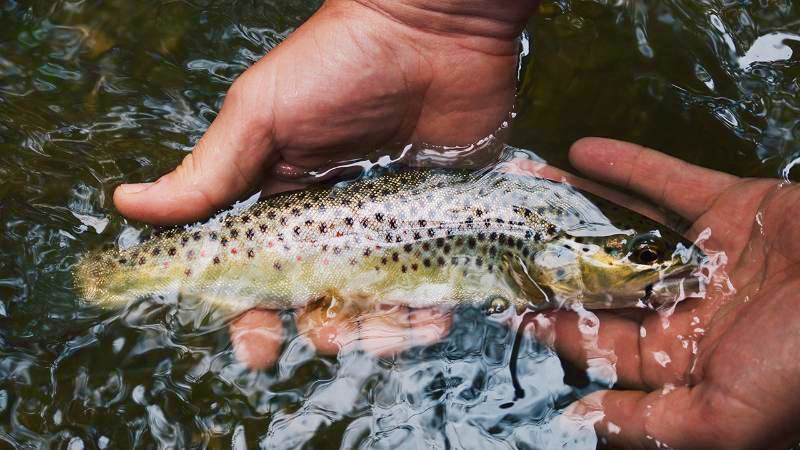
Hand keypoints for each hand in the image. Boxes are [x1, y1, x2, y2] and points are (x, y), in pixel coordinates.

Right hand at [114, 0, 532, 367]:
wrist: (434, 28)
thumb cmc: (339, 62)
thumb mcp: (262, 115)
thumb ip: (209, 170)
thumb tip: (129, 204)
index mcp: (282, 201)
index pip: (261, 274)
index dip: (253, 316)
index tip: (258, 350)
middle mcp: (334, 221)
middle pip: (323, 298)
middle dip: (325, 329)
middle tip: (333, 335)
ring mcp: (388, 224)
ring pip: (380, 299)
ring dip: (381, 329)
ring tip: (391, 333)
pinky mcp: (438, 220)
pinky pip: (435, 278)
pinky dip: (433, 305)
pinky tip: (433, 315)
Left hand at [536, 138, 799, 448]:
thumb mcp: (729, 415)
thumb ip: (653, 423)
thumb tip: (582, 420)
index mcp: (685, 356)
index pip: (601, 343)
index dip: (552, 326)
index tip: (507, 305)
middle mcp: (691, 305)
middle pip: (606, 281)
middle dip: (556, 263)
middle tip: (503, 242)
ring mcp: (709, 253)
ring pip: (627, 227)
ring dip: (576, 208)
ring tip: (526, 191)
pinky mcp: (733, 207)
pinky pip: (667, 183)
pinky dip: (626, 166)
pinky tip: (579, 151)